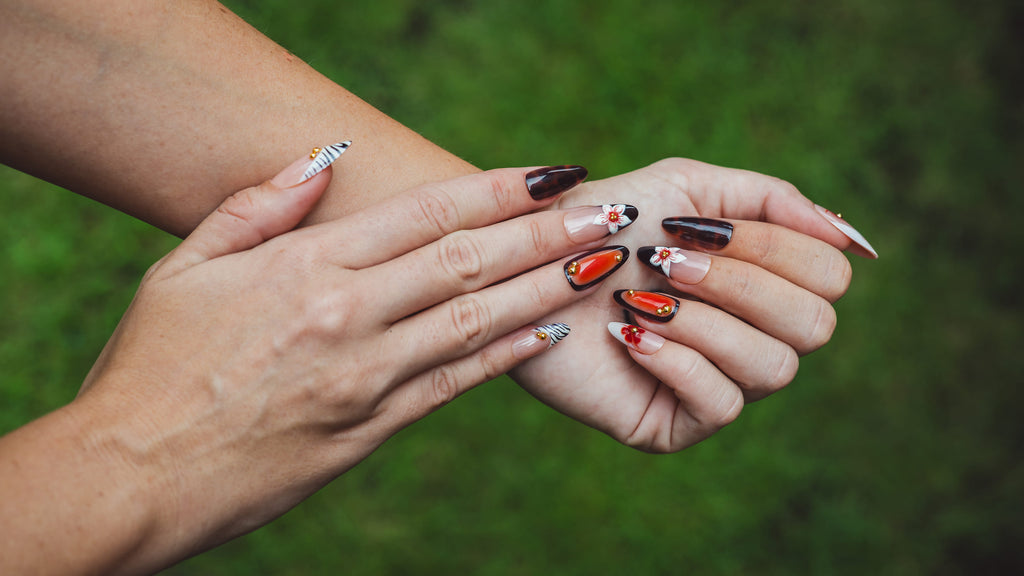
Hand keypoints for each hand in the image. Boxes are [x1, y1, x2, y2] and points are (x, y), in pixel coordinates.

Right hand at [56, 157, 626, 572]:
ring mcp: (364, 376)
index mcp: (304, 265)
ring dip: (547, 288)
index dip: (495, 189)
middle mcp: (346, 315)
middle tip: (608, 212)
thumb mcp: (184, 267)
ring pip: (477, 320)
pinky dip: (505, 355)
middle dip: (547, 233)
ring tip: (601, 264)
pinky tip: (548, 332)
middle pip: (467, 260)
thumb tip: (323, 160)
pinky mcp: (371, 430)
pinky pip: (454, 385)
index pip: (423, 212)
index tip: (549, 173)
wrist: (131, 475)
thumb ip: (256, 208)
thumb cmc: (149, 367)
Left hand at [513, 158, 872, 451]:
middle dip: (742, 283)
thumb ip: (775, 202)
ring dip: (706, 318)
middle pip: (815, 324)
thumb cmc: (605, 224)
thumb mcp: (690, 190)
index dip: (775, 247)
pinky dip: (678, 358)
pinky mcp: (674, 424)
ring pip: (774, 367)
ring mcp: (716, 385)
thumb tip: (855, 241)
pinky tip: (628, 332)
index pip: (828, 277)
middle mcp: (752, 338)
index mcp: (764, 285)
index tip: (700, 229)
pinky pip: (720, 404)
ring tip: (643, 293)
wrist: (527, 263)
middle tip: (669, 261)